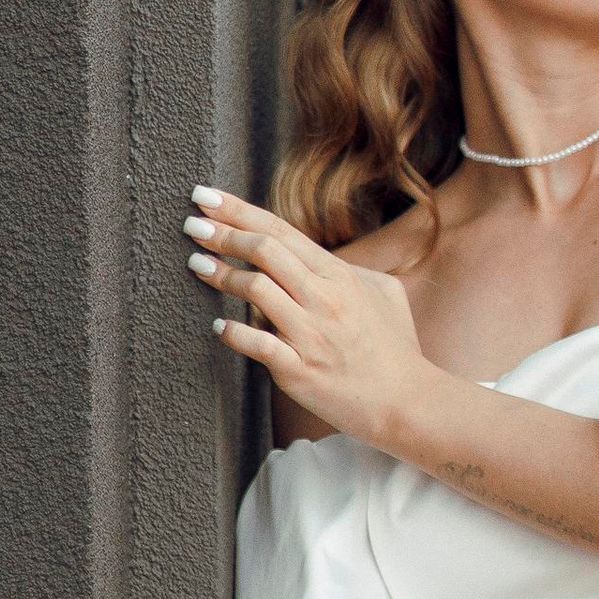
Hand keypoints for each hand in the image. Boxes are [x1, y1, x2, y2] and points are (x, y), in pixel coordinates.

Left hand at [186, 185, 429, 444]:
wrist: (407, 402)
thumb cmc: (395, 347)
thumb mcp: (383, 292)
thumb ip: (348, 268)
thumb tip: (314, 256)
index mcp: (339, 275)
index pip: (281, 231)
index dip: (239, 211)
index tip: (207, 197)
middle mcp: (323, 298)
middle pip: (264, 250)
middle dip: (223, 233)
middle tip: (192, 224)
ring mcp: (310, 334)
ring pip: (256, 290)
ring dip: (221, 274)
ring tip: (197, 264)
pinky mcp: (299, 370)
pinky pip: (257, 344)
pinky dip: (233, 332)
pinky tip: (217, 326)